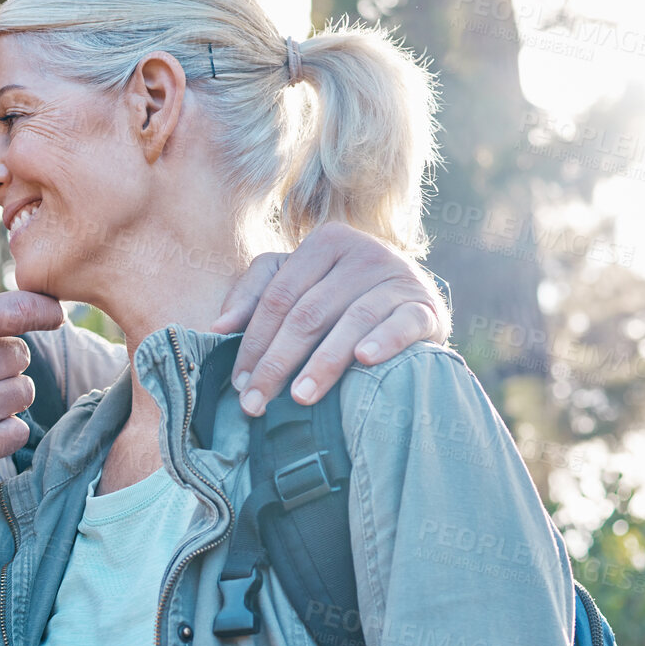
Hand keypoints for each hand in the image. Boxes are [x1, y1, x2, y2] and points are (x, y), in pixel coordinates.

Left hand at [211, 222, 448, 412]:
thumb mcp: (298, 283)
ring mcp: (397, 277)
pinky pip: (403, 324)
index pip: (279, 296)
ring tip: (300, 398)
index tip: (238, 383)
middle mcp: (363, 251)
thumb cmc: (341, 294)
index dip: (254, 340)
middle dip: (278, 362)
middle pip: (309, 312)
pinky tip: (363, 361)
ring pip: (352, 321)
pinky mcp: (425, 305)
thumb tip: (219, 327)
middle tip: (256, 402)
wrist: (412, 299)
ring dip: (324, 363)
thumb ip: (256, 294)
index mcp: (325, 242)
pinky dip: (384, 341)